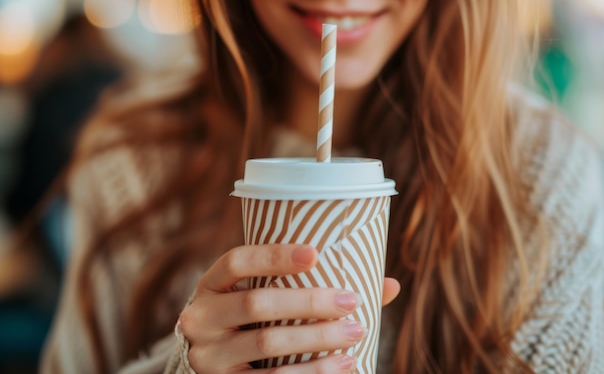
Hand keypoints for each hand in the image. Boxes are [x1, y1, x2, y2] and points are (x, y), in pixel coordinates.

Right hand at [178, 244, 399, 373]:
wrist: (212, 365)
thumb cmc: (252, 321)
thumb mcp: (264, 296)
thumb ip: (315, 285)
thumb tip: (390, 284)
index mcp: (211, 284)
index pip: (237, 261)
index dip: (274, 256)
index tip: (317, 253)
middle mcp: (201, 317)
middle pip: (256, 303)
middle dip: (309, 302)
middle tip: (352, 301)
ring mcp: (207, 355)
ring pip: (266, 343)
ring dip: (316, 339)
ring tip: (355, 333)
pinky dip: (312, 373)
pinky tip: (343, 364)